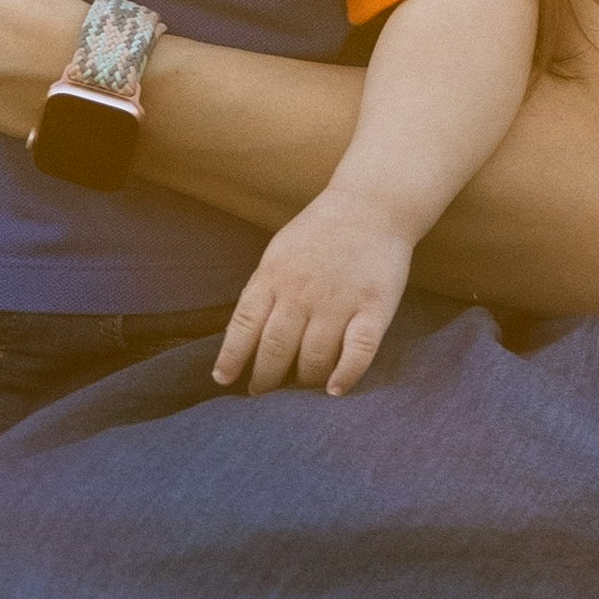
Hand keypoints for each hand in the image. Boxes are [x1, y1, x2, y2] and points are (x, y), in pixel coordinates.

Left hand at [212, 189, 415, 399]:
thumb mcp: (278, 254)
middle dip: (265, 378)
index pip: (243, 327)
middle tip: (264, 392)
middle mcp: (301, 293)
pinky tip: (335, 390)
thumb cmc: (320, 232)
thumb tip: (243, 334)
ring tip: (300, 387)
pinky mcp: (374, 308)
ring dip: (304, 380)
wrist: (371, 205)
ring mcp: (338, 301)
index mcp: (273, 278)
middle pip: (275, 349)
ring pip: (314, 357)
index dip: (231, 358)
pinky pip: (358, 351)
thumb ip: (262, 290)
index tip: (224, 380)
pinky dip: (345, 375)